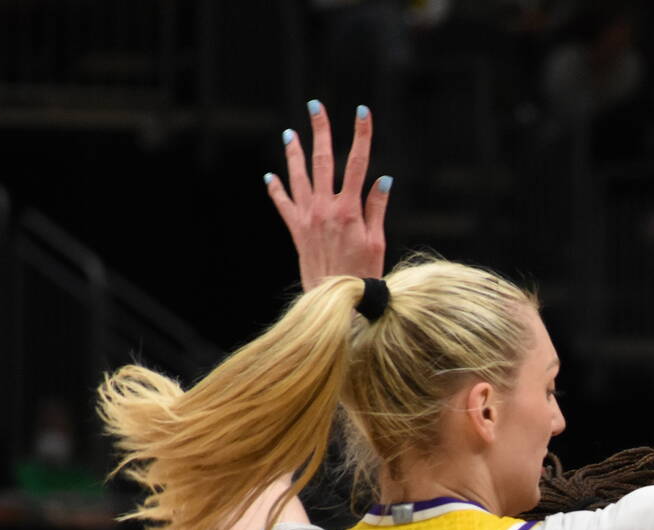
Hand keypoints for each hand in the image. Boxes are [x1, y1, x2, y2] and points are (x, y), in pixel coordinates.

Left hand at [268, 102, 392, 291]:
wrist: (336, 299)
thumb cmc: (364, 273)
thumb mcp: (378, 241)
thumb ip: (377, 208)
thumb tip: (383, 179)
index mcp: (349, 209)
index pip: (357, 163)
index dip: (361, 135)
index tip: (362, 112)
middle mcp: (325, 208)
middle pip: (322, 160)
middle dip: (320, 130)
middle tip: (315, 106)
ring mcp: (307, 217)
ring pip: (298, 176)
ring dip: (294, 153)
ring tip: (289, 133)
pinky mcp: (296, 230)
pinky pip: (283, 204)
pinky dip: (276, 189)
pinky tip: (270, 176)